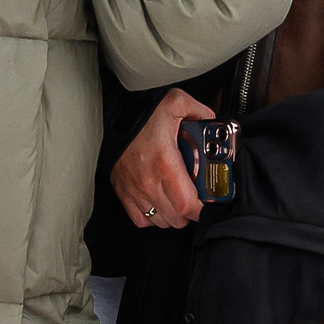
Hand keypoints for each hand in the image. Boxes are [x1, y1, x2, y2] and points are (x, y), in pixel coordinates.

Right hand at [114, 88, 211, 227]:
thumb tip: (211, 121)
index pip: (186, 204)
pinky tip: (160, 204)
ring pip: (160, 221)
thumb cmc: (141, 112)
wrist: (112, 115)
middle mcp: (148, 181)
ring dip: (173, 215)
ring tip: (179, 200)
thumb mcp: (176, 103)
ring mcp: (134, 189)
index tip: (209, 204)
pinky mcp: (123, 191)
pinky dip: (152, 216)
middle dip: (190, 212)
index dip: (202, 210)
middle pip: (176, 218)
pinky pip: (140, 219)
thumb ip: (199, 112)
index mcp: (165, 163)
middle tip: (196, 198)